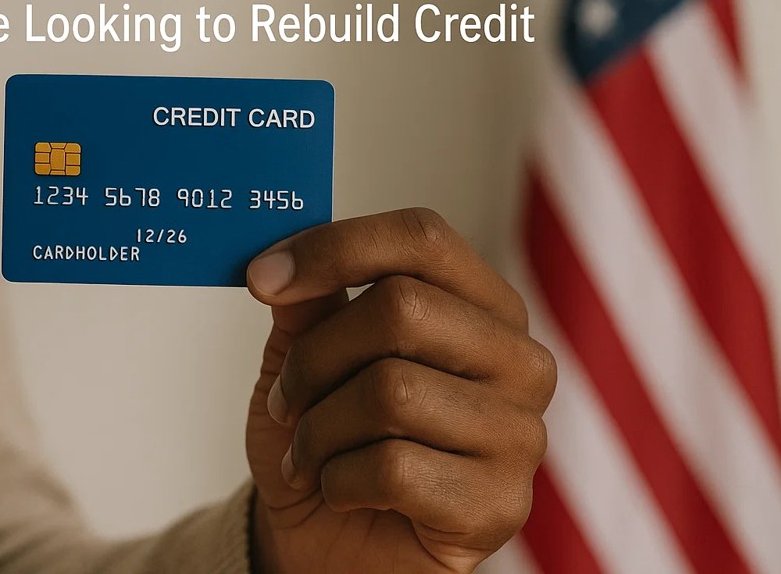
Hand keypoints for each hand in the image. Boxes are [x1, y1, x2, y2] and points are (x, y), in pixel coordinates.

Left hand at [243, 209, 556, 573]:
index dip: (334, 248)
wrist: (332, 546)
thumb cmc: (332, 440)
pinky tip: (341, 491)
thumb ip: (308, 304)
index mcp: (481, 304)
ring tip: (308, 452)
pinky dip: (339, 480)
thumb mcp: (306, 359)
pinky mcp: (499, 504)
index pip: (421, 239)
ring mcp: (519, 434)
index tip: (261, 277)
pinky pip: (395, 468)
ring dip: (320, 428)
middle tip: (287, 399)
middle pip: (401, 308)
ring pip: (391, 391)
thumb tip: (280, 260)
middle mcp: (517, 359)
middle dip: (314, 358)